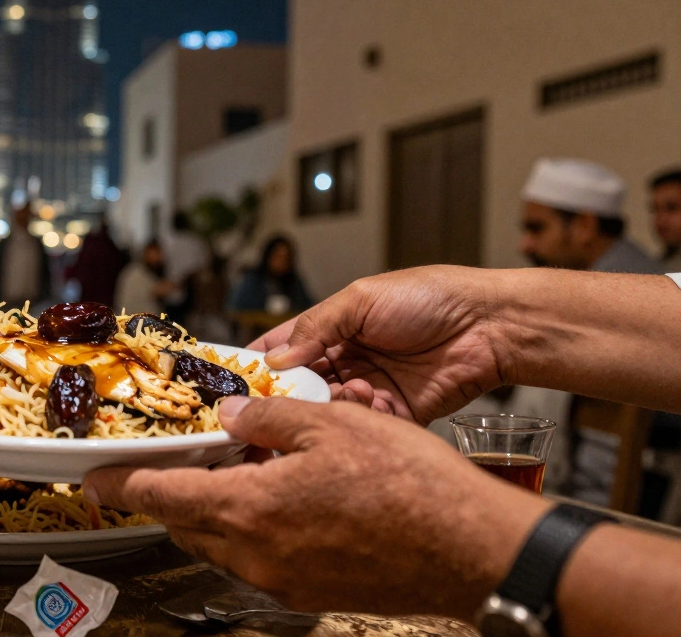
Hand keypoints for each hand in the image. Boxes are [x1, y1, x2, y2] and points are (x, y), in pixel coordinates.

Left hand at [84, 396, 547, 618]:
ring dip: (218, 509)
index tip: (98, 478)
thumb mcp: (329, 423)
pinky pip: (261, 559)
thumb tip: (228, 413)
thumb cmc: (410, 487)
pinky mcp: (312, 592)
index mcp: (248, 510)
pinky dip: (255, 529)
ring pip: (224, 543)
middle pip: (188, 523)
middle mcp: (256, 556)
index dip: (123, 484)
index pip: (160, 496)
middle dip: (175, 492)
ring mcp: (284, 581)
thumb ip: (266, 416)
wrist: (472, 551)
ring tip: (246, 470)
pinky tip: (286, 499)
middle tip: (183, 459)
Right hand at [249, 265, 509, 424]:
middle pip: (300, 387)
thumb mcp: (362, 299)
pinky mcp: (396, 415)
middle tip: (277, 402)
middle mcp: (346, 361)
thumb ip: (316, 328)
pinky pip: (366, 427)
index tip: (234, 382)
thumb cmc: (430, 298)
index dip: (257, 365)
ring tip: (343, 390)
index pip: (282, 349)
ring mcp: (370, 389)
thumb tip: (276, 360)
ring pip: (329, 410)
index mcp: (333, 329)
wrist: (490, 325)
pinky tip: (370, 401)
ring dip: (329, 404)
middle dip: (289, 395)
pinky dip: (362, 418)